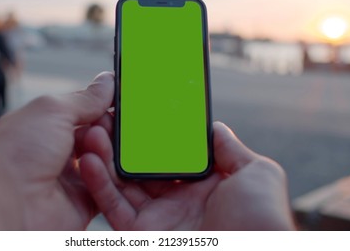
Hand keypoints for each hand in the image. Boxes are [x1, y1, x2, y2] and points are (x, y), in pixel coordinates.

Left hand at [0, 72, 113, 229]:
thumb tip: (107, 81)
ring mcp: (70, 179)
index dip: (103, 108)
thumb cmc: (13, 153)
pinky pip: (107, 190)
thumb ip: (86, 98)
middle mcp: (59, 153)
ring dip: (106, 151)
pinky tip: (97, 166)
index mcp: (48, 127)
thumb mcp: (53, 110)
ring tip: (94, 145)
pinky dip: (108, 177)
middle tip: (106, 125)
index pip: (86, 114)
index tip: (121, 103)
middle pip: (99, 139)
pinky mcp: (81, 204)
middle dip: (107, 129)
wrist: (2, 201)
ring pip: (106, 163)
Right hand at [80, 121, 294, 229]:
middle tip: (104, 120)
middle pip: (140, 168)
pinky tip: (89, 161)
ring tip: (91, 133)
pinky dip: (99, 185)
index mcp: (203, 186)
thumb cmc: (260, 218)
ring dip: (103, 159)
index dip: (150, 136)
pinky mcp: (141, 235)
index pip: (168, 155)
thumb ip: (230, 149)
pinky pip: (113, 208)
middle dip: (120, 145)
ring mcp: (158, 219)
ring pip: (121, 185)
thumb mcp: (255, 172)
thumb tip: (214, 127)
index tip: (134, 115)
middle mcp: (178, 202)